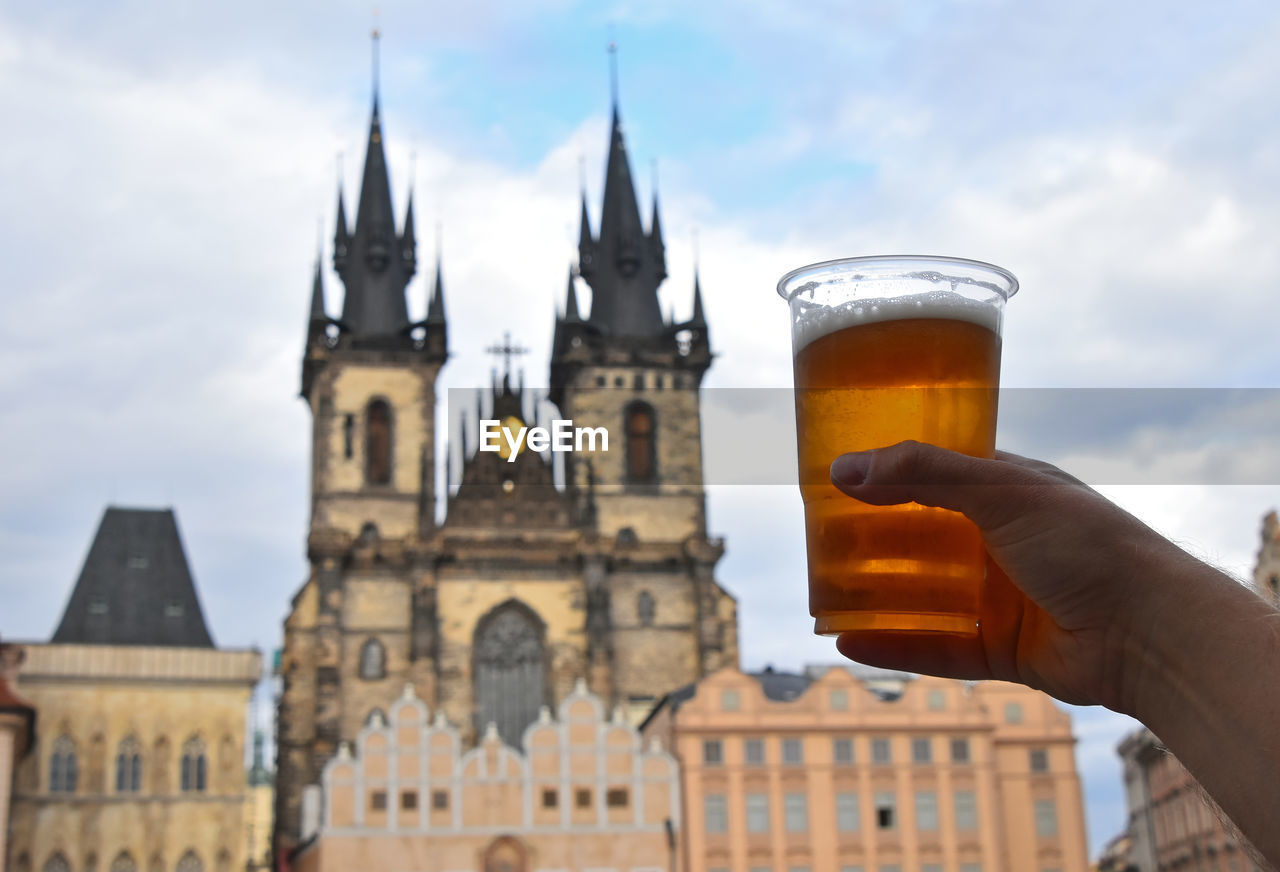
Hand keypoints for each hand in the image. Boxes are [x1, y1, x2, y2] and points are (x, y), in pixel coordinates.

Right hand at [829, 441, 1205, 711]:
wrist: (1149, 631)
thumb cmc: (1086, 543)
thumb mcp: (1000, 490)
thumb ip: (922, 474)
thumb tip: (843, 468)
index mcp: (1004, 491)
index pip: (931, 476)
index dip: (885, 476)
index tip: (834, 479)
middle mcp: (997, 542)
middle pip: (917, 540)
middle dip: (869, 543)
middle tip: (817, 543)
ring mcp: (997, 597)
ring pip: (920, 597)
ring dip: (874, 598)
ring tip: (819, 597)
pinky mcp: (998, 649)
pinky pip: (934, 648)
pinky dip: (894, 646)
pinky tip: (848, 642)